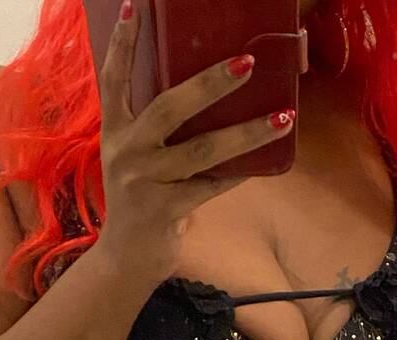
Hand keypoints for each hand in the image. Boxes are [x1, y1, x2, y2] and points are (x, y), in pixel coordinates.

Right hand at [95, 0, 297, 286]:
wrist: (126, 258)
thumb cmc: (144, 198)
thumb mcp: (141, 158)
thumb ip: (162, 131)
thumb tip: (217, 93)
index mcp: (116, 131)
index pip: (114, 79)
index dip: (122, 43)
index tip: (133, 6)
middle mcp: (125, 152)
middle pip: (168, 108)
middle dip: (210, 84)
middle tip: (248, 63)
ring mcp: (143, 182)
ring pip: (202, 151)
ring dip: (247, 133)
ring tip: (283, 117)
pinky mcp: (164, 210)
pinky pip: (212, 185)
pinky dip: (241, 172)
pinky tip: (269, 160)